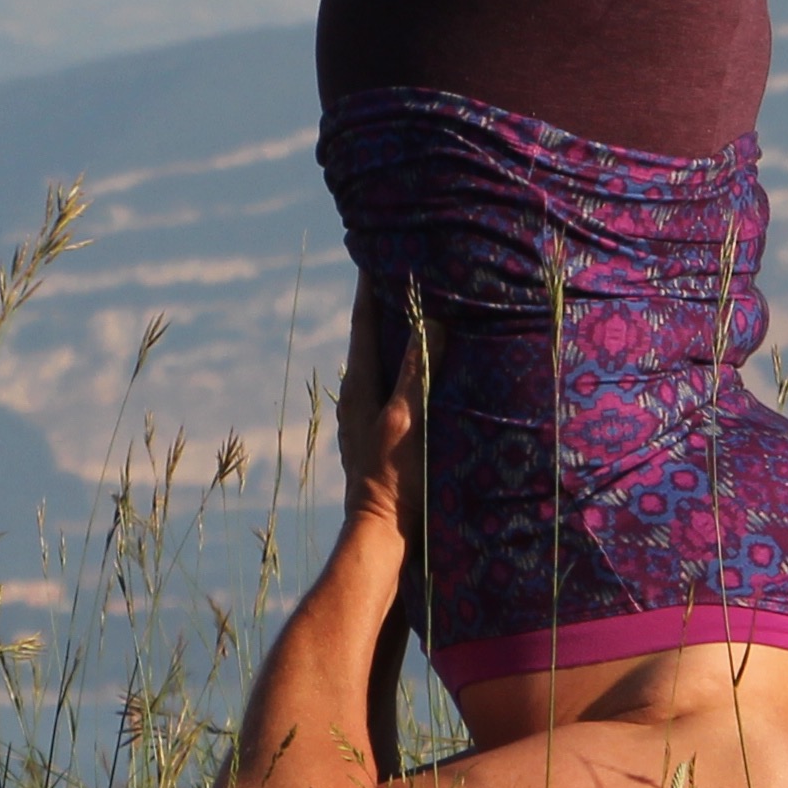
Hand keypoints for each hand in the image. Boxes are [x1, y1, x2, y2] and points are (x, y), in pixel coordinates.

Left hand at [335, 270, 425, 547]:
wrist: (380, 536)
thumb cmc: (392, 480)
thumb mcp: (406, 421)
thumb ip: (416, 373)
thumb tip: (430, 321)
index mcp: (360, 388)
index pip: (364, 323)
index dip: (369, 287)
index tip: (373, 251)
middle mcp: (357, 398)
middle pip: (370, 339)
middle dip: (383, 306)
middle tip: (399, 271)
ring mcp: (366, 420)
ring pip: (380, 364)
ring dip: (394, 337)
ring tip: (414, 312)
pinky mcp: (380, 438)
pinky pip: (391, 388)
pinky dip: (404, 369)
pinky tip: (421, 373)